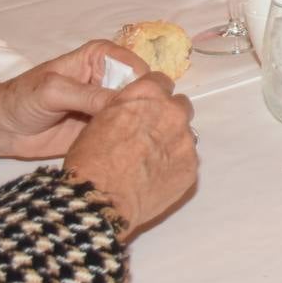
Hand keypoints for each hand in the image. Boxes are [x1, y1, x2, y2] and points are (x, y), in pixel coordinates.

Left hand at [0, 40, 147, 160]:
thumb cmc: (22, 99)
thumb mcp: (53, 91)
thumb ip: (88, 95)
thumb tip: (127, 104)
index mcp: (102, 58)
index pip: (137, 68)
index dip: (143, 88)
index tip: (141, 110)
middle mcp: (110, 79)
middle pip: (142, 92)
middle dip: (145, 110)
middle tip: (145, 131)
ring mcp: (108, 105)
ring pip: (136, 114)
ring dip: (138, 128)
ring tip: (139, 144)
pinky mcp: (103, 128)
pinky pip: (123, 133)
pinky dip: (127, 141)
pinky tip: (130, 152)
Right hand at [61, 73, 197, 233]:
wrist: (100, 200)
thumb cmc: (90, 159)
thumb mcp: (99, 121)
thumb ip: (126, 110)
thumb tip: (135, 115)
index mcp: (147, 94)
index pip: (161, 82)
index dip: (152, 96)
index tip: (144, 108)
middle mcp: (172, 111)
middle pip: (178, 106)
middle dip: (167, 117)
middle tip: (149, 136)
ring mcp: (186, 139)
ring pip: (185, 134)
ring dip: (172, 142)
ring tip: (151, 161)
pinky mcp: (192, 165)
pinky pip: (187, 160)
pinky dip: (175, 166)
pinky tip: (156, 179)